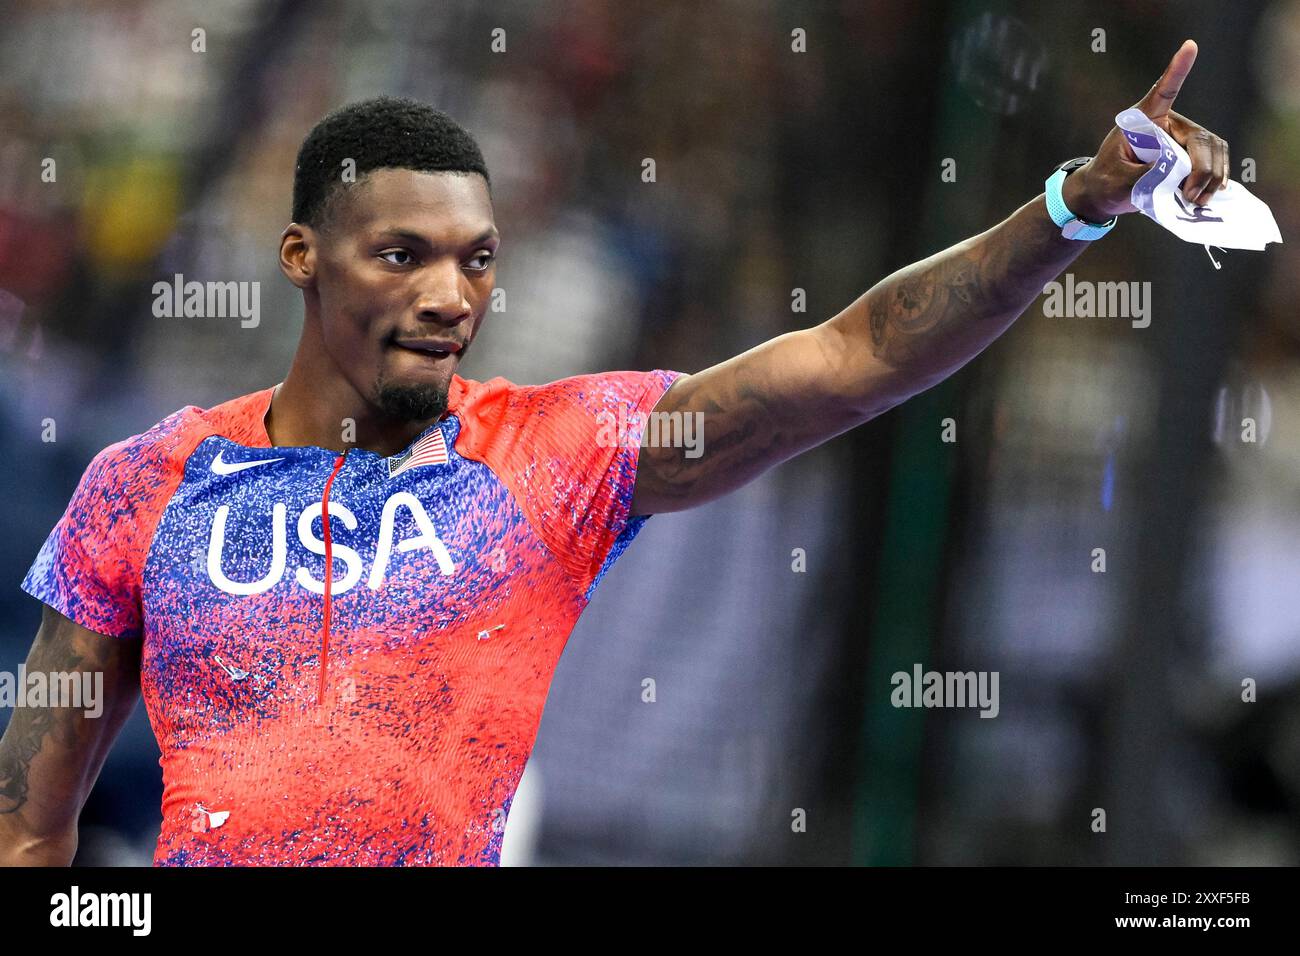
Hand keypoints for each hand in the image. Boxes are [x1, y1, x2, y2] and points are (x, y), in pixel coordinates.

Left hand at [1062, 39, 1229, 222]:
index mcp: (1143, 120)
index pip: (1162, 92)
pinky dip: (1215, 180)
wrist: (1102, 195)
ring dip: (1212, 177)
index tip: (1189, 46)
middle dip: (1202, 169)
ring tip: (1197, 202)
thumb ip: (1145, 175)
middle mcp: (1167, 124)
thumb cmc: (1105, 182)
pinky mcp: (1190, 157)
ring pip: (1214, 151)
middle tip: (1192, 196)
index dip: (1176, 70)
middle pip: (1200, 138)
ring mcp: (1182, 140)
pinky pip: (1216, 163)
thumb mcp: (1118, 180)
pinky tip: (1209, 196)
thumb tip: (1177, 174)